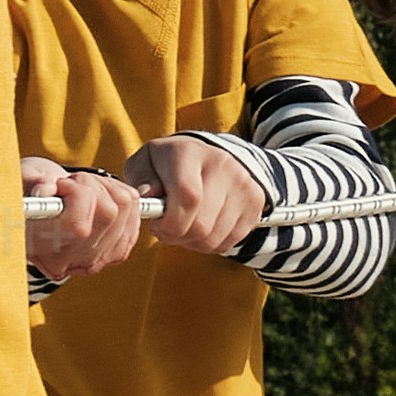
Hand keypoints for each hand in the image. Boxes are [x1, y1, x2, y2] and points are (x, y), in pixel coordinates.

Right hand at [25, 155, 146, 284]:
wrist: (40, 203)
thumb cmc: (26, 189)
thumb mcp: (21, 182)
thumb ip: (31, 184)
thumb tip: (45, 189)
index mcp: (43, 253)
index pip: (79, 227)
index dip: (75, 194)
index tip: (58, 185)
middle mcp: (72, 263)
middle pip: (108, 213)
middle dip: (89, 185)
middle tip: (69, 183)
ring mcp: (97, 259)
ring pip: (124, 205)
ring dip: (104, 186)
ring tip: (81, 188)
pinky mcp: (117, 250)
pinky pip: (135, 207)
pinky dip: (119, 191)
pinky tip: (98, 195)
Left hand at [117, 137, 269, 256]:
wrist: (207, 156)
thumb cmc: (166, 165)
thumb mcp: (143, 164)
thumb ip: (140, 179)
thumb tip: (147, 196)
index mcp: (189, 153)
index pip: (188, 197)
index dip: (169, 222)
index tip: (157, 223)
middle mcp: (222, 164)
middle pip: (201, 224)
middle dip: (177, 235)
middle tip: (167, 227)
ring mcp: (243, 184)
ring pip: (213, 238)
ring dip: (192, 242)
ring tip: (184, 225)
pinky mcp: (255, 202)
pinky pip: (228, 242)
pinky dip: (209, 243)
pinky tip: (202, 225)